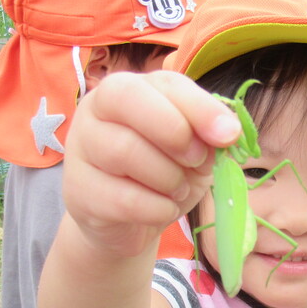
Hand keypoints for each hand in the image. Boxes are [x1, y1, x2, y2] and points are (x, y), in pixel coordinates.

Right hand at [61, 70, 241, 257]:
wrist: (129, 223)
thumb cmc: (162, 173)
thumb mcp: (194, 149)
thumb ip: (208, 134)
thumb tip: (228, 131)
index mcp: (129, 88)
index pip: (163, 84)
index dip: (200, 107)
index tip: (228, 135)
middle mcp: (95, 109)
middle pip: (128, 100)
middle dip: (174, 131)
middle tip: (197, 160)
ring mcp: (80, 149)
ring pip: (124, 150)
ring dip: (168, 177)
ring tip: (177, 188)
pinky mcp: (78, 191)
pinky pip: (123, 198)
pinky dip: (156, 208)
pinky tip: (163, 209)